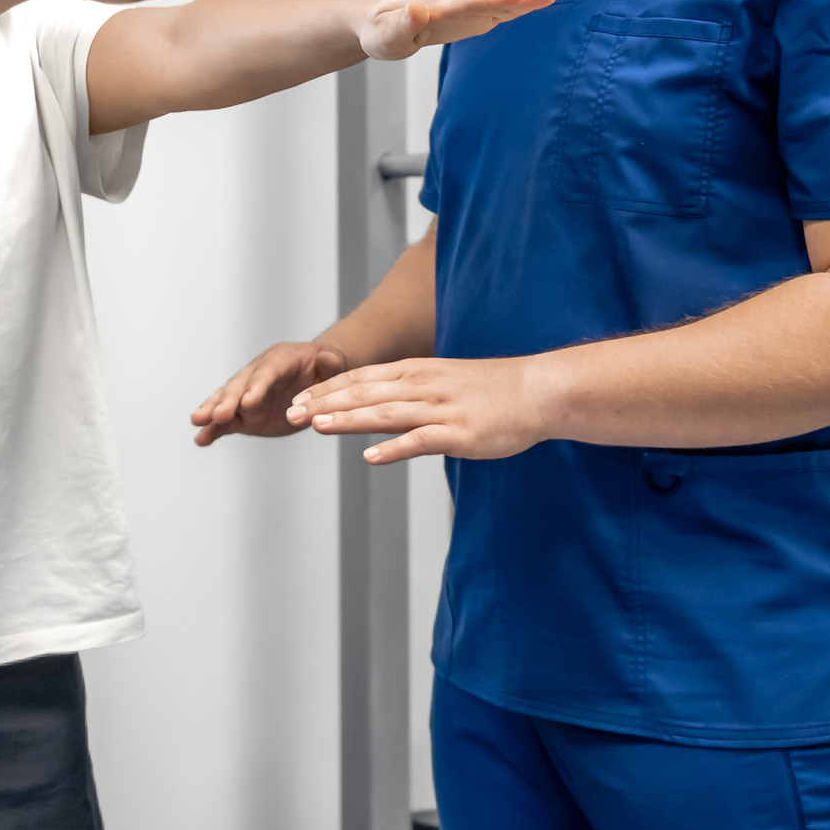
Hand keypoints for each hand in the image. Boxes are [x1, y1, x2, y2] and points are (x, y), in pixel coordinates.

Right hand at [191, 340, 348, 445]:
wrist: (315, 376)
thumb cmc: (323, 367)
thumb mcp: (332, 362)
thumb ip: (330, 362)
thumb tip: (327, 360)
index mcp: (279, 360)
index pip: (266, 373)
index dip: (256, 386)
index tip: (248, 402)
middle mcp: (258, 375)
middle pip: (239, 386)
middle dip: (227, 400)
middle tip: (217, 415)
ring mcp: (248, 396)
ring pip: (227, 401)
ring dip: (212, 411)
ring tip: (197, 422)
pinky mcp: (245, 415)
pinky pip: (227, 423)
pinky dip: (213, 430)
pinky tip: (201, 439)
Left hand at [289, 354, 557, 463]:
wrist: (538, 391)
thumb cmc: (492, 391)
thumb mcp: (443, 382)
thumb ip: (410, 392)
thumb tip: (379, 406)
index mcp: (417, 372)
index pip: (362, 378)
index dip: (327, 389)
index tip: (298, 400)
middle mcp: (423, 386)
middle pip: (364, 393)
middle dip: (325, 403)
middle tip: (291, 414)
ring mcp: (440, 409)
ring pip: (385, 412)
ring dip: (348, 419)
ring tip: (317, 426)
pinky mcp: (458, 432)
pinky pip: (420, 440)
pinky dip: (394, 448)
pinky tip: (369, 457)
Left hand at [356, 0, 557, 59]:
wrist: (383, 17)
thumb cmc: (380, 28)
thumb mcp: (382, 35)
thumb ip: (399, 26)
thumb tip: (416, 10)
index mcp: (435, 8)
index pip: (467, 2)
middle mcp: (455, 3)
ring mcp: (466, 8)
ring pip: (497, 0)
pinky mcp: (472, 16)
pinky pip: (499, 9)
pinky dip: (520, 4)